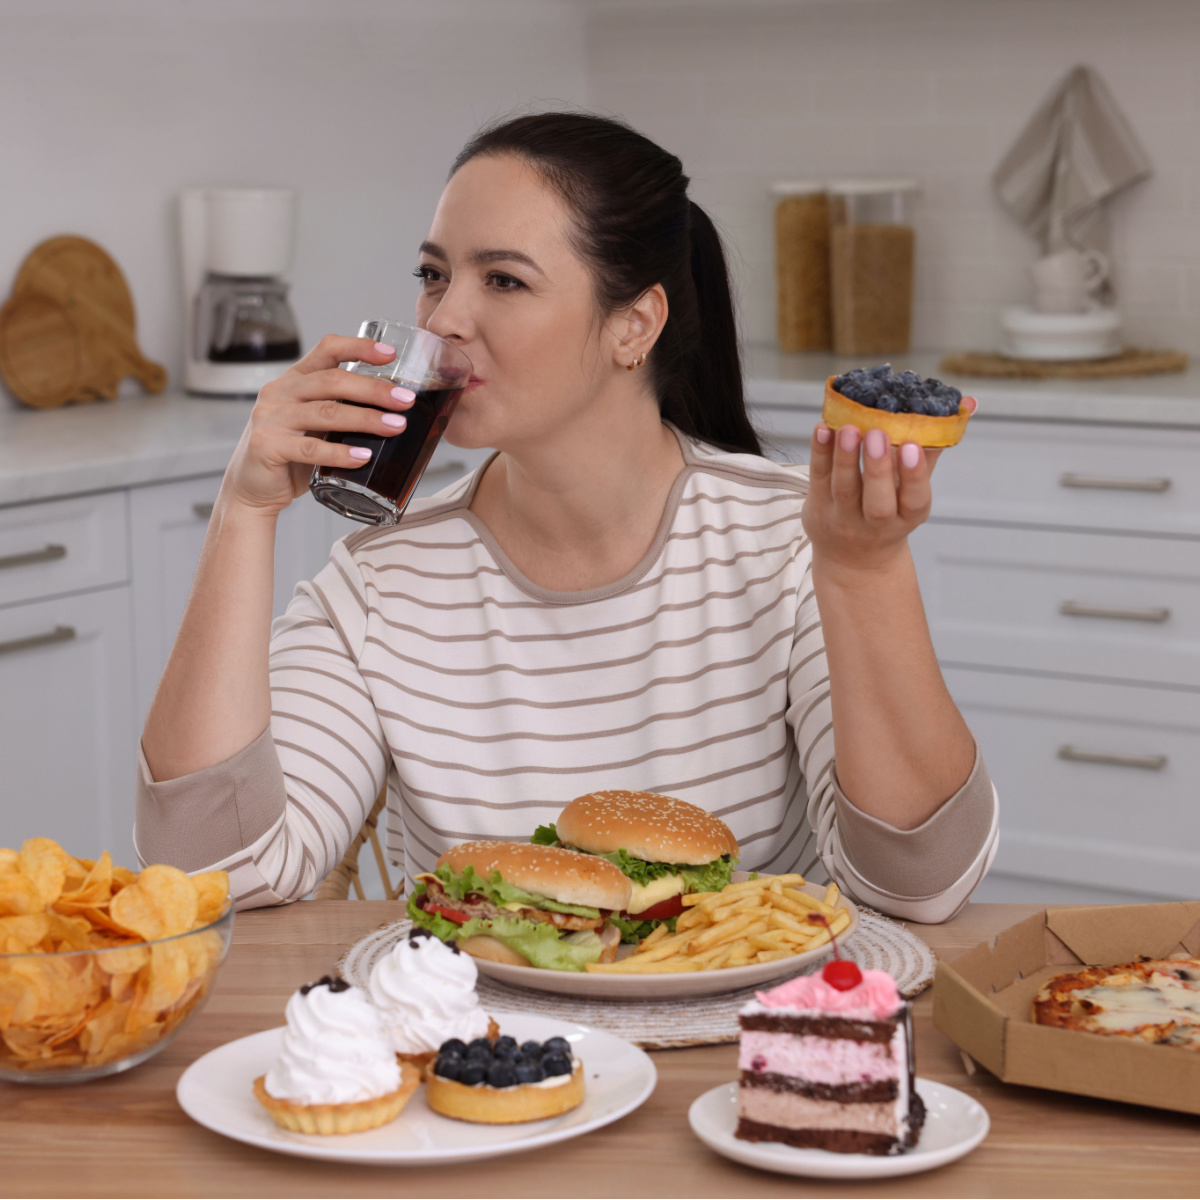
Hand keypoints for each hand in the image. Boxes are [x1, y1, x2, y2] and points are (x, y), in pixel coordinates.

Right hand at [220, 336, 415, 514]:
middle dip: (374, 389)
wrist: (253, 489)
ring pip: (326, 412)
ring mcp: (271, 418)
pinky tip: (363, 456)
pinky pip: (310, 448)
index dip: (359, 347)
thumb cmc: (292, 456)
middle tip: (405, 400)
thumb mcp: (316, 425)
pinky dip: (340, 452)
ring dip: (366, 419)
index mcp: (295, 380)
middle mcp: (280, 392)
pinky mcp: (267, 446)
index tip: (390, 355)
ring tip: (396, 426)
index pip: (327, 350)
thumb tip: (395, 412)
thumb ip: (341, 411)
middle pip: (333, 381)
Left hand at [801, 398, 976, 574]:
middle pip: (878, 501)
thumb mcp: (914, 487)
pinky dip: (820, 452)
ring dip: (845, 458)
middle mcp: (876, 522)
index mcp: (908, 516)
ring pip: (844, 489)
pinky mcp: (818, 506)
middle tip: (876, 433)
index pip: (914, 500)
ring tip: (848, 429)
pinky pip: (818, 478)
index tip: (912, 447)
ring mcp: (844, 517)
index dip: (913, 475)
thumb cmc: (890, 510)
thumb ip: (934, 446)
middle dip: (877, 467)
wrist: (853, 557)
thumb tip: (967, 404)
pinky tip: (823, 428)